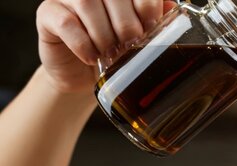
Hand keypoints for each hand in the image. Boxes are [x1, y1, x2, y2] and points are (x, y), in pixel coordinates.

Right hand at [36, 0, 175, 92]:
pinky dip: (83, 44)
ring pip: (86, 3)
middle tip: (130, 45)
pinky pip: (65, 23)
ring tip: (110, 53)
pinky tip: (91, 57)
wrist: (83, 74)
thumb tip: (174, 7)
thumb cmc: (115, 50)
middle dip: (126, 23)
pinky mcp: (47, 14)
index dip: (146, 6)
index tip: (150, 27)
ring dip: (104, 34)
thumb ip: (156, 17)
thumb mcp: (139, 36)